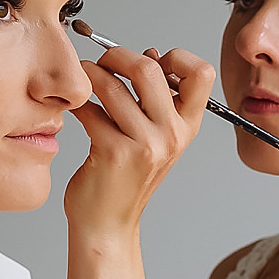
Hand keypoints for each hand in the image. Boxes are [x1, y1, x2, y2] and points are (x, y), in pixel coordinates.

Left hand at [65, 45, 215, 240]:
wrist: (109, 223)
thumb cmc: (127, 177)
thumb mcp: (156, 138)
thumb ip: (159, 98)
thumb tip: (152, 55)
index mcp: (186, 126)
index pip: (202, 74)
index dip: (177, 57)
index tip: (152, 58)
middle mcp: (171, 135)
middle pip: (149, 68)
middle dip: (118, 55)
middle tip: (103, 61)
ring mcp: (144, 145)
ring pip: (113, 86)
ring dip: (91, 74)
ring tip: (83, 78)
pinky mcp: (113, 152)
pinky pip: (91, 110)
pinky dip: (79, 103)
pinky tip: (77, 109)